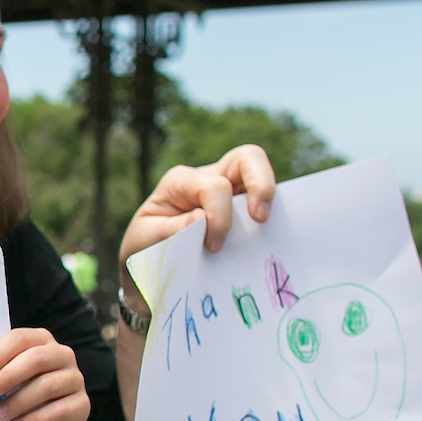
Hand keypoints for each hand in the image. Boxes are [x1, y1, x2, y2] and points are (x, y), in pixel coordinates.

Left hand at [0, 327, 87, 420]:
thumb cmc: (20, 391)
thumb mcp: (9, 377)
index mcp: (41, 340)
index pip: (21, 338)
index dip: (1, 352)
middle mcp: (62, 355)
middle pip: (36, 359)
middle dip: (8, 376)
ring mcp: (75, 379)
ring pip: (46, 386)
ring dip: (17, 402)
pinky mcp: (82, 404)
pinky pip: (58, 411)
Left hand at [119, 144, 279, 271]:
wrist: (149, 262)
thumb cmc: (147, 247)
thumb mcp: (147, 241)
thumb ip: (170, 231)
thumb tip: (200, 219)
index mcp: (181, 181)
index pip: (213, 186)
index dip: (220, 216)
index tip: (213, 247)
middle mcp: (208, 177)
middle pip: (247, 158)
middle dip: (261, 184)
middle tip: (260, 218)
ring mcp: (230, 189)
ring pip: (262, 173)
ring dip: (271, 198)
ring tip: (267, 226)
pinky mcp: (243, 207)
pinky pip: (267, 202)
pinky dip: (274, 214)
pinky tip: (271, 237)